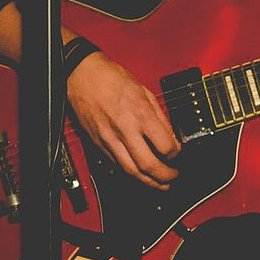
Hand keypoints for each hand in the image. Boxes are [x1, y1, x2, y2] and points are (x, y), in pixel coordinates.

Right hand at [67, 51, 179, 189]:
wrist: (81, 75)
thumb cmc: (110, 78)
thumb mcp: (144, 91)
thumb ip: (159, 116)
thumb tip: (171, 137)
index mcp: (140, 114)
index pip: (165, 147)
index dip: (176, 155)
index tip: (179, 155)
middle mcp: (125, 129)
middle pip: (149, 165)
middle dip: (165, 177)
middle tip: (174, 177)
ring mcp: (109, 139)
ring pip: (131, 172)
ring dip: (149, 182)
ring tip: (161, 184)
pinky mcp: (99, 144)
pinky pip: (117, 166)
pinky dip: (132, 173)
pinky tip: (141, 174)